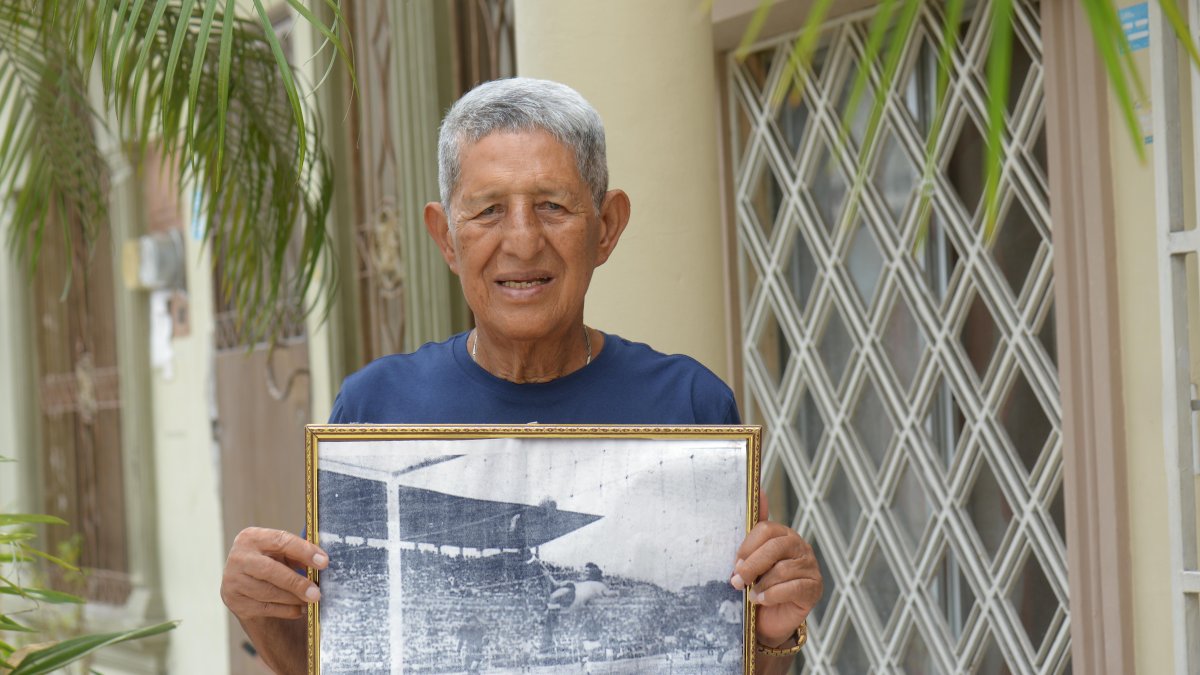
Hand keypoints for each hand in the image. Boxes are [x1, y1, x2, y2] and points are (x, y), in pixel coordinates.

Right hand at [221, 527, 328, 621]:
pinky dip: (286, 610)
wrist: (244, 583)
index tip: (324, 562)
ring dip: (294, 599)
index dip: (304, 551)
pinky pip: (265, 608)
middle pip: (270, 571)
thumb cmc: (270, 562)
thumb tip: (321, 561)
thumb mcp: (281, 553)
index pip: (280, 541)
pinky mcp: (235, 601)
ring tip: (311, 600)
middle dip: (296, 583)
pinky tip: (300, 609)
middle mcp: (238, 557)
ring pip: (268, 593)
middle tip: (317, 593)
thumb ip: (298, 554)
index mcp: (251, 537)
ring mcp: (233, 581)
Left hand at [730, 494, 822, 646]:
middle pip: (775, 547)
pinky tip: (762, 600)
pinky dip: (772, 595)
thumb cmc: (759, 583)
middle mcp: (800, 547)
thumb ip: (753, 528)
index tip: (734, 562)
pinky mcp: (814, 588)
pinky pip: (792, 587)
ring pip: (782, 570)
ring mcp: (810, 567)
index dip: (747, 546)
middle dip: (752, 565)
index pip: (766, 529)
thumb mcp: (752, 556)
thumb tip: (758, 488)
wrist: (769, 618)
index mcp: (783, 535)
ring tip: (751, 594)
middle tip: (736, 580)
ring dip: (761, 584)